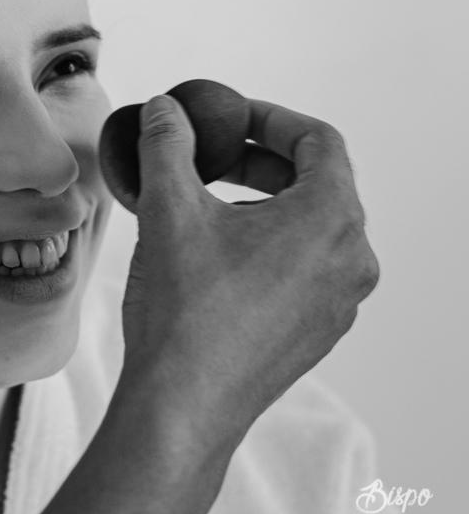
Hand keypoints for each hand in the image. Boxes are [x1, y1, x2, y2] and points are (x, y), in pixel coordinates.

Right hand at [116, 94, 378, 439]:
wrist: (184, 403)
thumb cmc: (187, 313)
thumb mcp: (169, 209)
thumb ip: (168, 146)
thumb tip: (164, 110)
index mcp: (330, 220)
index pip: (319, 141)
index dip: (269, 118)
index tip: (229, 117)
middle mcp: (350, 260)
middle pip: (316, 183)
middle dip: (258, 161)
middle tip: (209, 155)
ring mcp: (338, 301)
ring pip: (308, 228)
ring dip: (260, 203)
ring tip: (202, 204)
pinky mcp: (317, 331)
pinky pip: (302, 268)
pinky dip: (265, 245)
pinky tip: (211, 253)